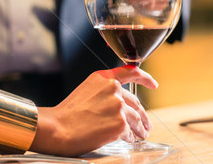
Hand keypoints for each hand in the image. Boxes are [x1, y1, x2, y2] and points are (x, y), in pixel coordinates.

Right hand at [30, 66, 157, 155]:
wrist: (59, 128)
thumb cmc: (68, 114)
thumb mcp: (86, 92)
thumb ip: (105, 92)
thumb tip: (122, 104)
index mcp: (103, 78)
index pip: (130, 72)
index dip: (145, 78)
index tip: (153, 84)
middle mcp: (113, 88)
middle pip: (135, 103)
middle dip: (142, 115)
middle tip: (146, 124)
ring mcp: (118, 105)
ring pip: (136, 119)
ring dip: (140, 128)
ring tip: (141, 135)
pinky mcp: (120, 123)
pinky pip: (131, 132)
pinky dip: (130, 137)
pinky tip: (128, 140)